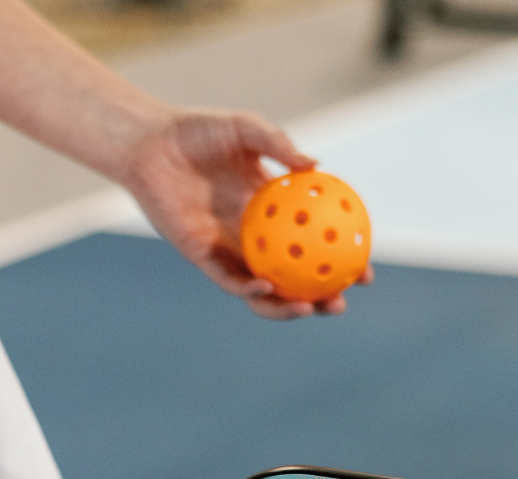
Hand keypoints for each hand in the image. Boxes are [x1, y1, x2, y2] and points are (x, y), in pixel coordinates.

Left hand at [121, 109, 373, 320]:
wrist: (152, 145)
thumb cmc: (199, 132)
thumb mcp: (246, 130)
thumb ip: (279, 145)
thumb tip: (317, 166)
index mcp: (273, 213)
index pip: (313, 246)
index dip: (340, 261)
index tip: (364, 270)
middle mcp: (255, 239)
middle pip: (295, 280)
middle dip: (319, 298)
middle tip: (340, 303)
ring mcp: (230, 252)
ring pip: (264, 293)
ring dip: (286, 308)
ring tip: (309, 310)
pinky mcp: (202, 258)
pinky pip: (230, 282)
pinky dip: (250, 289)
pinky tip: (268, 287)